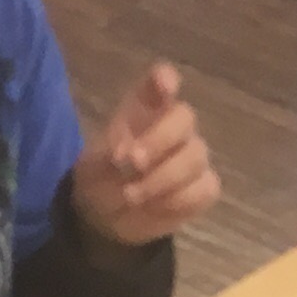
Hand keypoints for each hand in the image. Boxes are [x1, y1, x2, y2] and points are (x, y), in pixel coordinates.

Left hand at [67, 64, 219, 250]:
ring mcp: (191, 157)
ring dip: (162, 179)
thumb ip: (110, 153)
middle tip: (133, 162)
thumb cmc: (100, 177)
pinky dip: (178, 201)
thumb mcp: (92, 163)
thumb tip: (130, 156)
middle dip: (160, 140)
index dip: (166, 79)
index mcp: (143, 109)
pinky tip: (155, 207)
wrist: (104, 216)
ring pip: (195, 157)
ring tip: (131, 195)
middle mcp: (173, 126)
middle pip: (184, 118)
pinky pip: (204, 189)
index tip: (165, 86)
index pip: (160, 81)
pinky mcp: (202, 188)